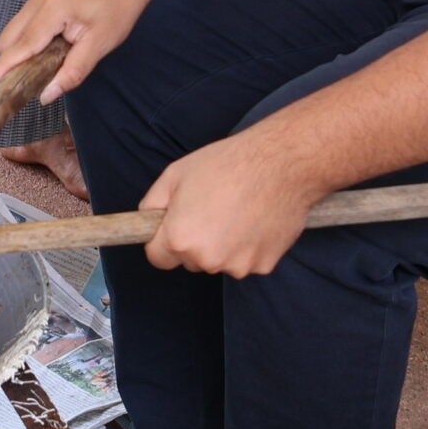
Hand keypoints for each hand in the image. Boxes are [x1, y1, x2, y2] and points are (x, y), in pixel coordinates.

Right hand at [0, 0, 159, 103]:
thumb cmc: (118, 5)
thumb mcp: (101, 44)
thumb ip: (72, 72)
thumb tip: (46, 95)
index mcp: (52, 10)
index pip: (20, 47)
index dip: (3, 72)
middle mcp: (37, 1)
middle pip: (6, 41)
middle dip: (9, 65)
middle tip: (22, 88)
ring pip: (11, 33)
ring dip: (17, 55)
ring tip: (36, 73)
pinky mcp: (41, 0)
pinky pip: (22, 26)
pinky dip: (25, 44)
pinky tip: (44, 55)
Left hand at [140, 129, 321, 277]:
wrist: (280, 163)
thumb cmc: (228, 164)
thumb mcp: (175, 174)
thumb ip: (152, 204)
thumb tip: (147, 220)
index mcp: (180, 239)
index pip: (158, 258)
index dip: (162, 241)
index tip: (174, 227)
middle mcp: (207, 260)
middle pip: (190, 260)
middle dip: (194, 241)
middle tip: (211, 208)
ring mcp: (237, 266)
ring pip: (219, 262)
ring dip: (223, 245)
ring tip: (236, 210)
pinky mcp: (264, 266)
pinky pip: (246, 260)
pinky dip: (248, 246)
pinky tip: (255, 219)